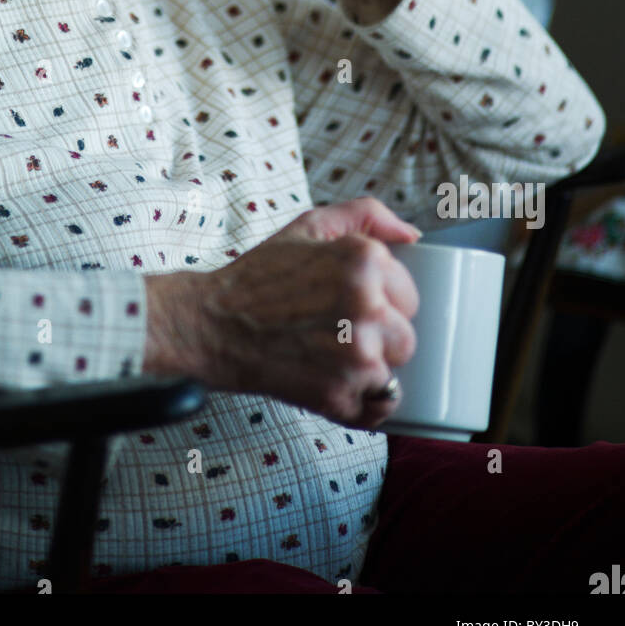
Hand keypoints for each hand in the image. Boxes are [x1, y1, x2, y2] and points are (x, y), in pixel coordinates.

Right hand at [147, 197, 420, 428]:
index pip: (409, 295)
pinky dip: (362, 403)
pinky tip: (332, 382)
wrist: (212, 324)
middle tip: (334, 331)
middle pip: (406, 336)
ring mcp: (356, 356)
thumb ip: (366, 216)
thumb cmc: (259, 278)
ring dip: (368, 370)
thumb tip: (412, 235)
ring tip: (328, 356)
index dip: (382, 302)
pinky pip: (381, 409)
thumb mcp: (308, 226)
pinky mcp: (340, 395)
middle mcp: (367, 307)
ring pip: (394, 371)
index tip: (348, 304)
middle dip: (378, 337)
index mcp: (364, 261)